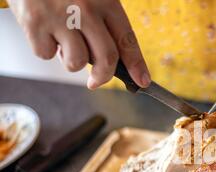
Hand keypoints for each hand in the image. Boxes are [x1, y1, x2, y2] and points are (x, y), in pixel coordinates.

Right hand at [6, 0, 149, 88]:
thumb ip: (103, 24)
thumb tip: (113, 61)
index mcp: (104, 0)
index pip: (127, 40)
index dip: (137, 65)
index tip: (142, 81)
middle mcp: (85, 9)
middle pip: (106, 58)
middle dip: (103, 76)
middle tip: (96, 81)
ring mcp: (59, 17)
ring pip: (76, 62)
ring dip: (70, 60)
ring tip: (63, 41)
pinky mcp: (35, 24)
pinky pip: (46, 55)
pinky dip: (45, 48)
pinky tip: (43, 30)